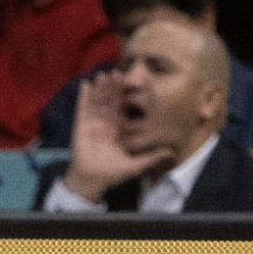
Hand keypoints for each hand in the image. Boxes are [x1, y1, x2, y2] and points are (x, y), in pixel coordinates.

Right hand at [61, 73, 174, 202]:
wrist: (92, 181)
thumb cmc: (112, 174)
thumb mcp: (135, 165)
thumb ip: (152, 158)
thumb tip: (172, 152)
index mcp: (117, 129)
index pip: (123, 109)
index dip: (127, 96)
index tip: (133, 84)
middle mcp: (105, 123)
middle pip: (110, 101)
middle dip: (113, 88)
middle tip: (118, 73)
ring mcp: (92, 123)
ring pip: (97, 101)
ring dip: (100, 88)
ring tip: (103, 75)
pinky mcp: (80, 125)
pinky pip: (82, 108)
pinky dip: (83, 97)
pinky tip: (85, 84)